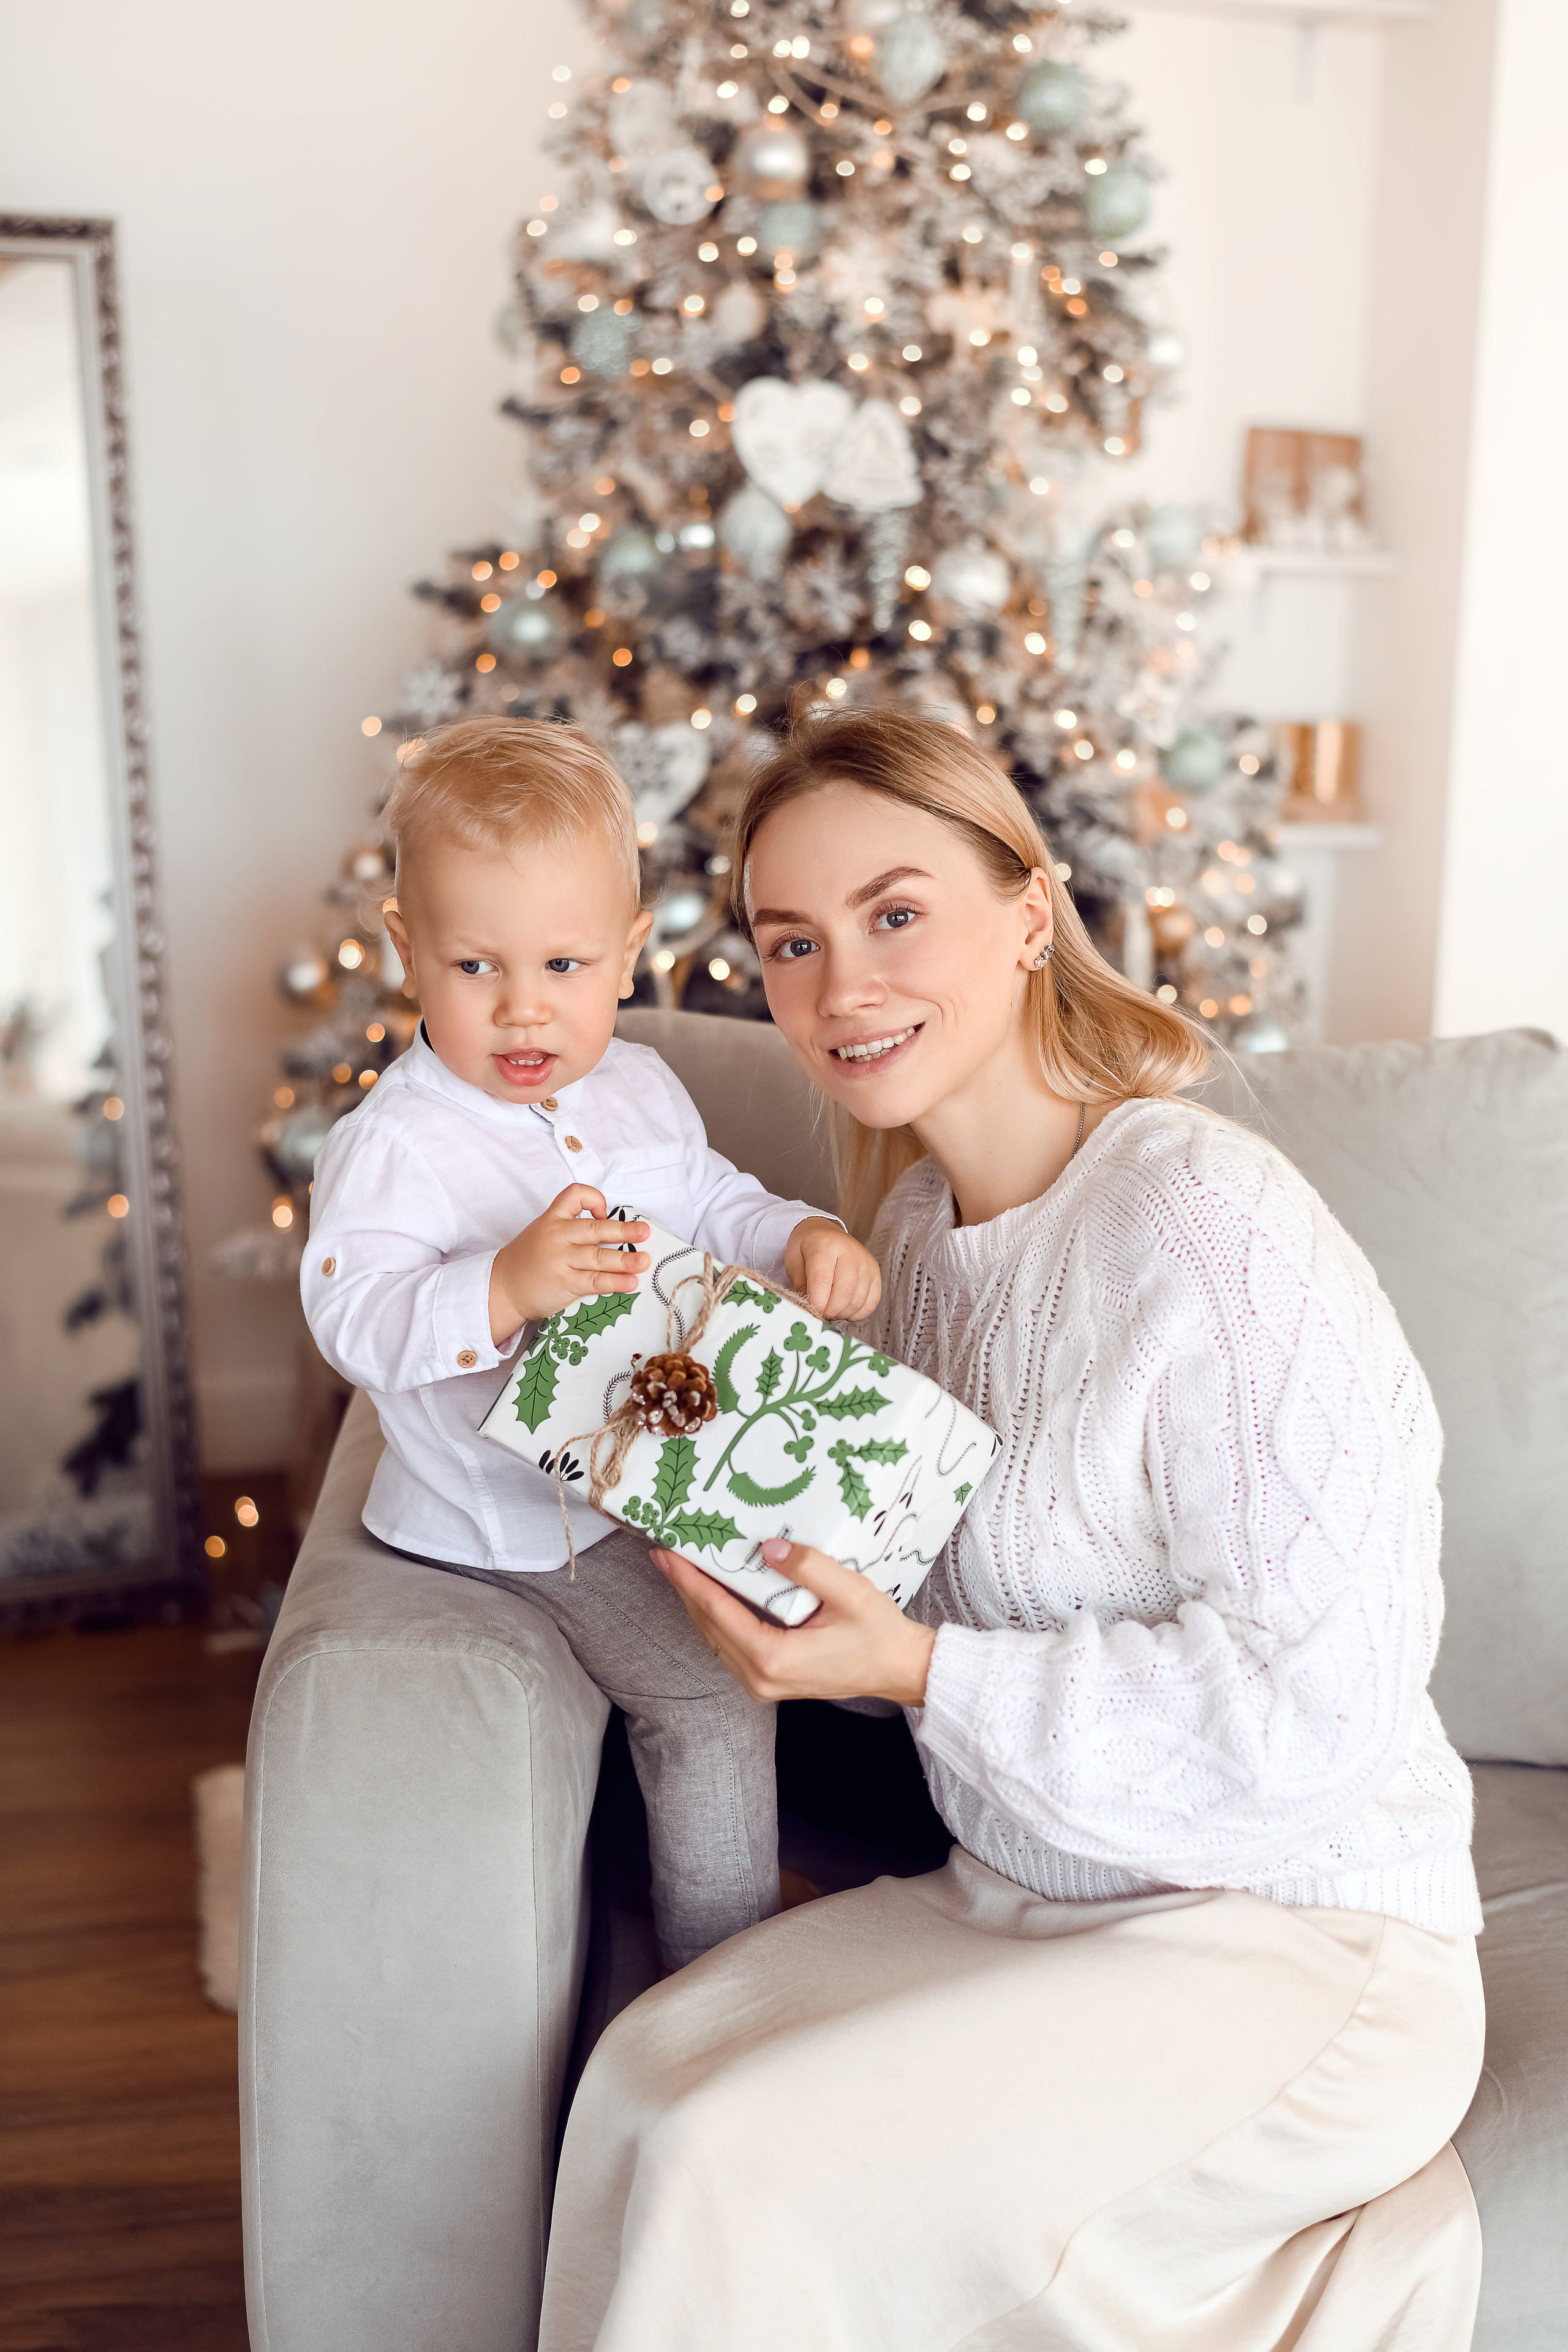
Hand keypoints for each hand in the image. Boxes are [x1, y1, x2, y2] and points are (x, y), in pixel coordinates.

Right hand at [488, 1185, 649, 1341]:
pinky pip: (595, 1281)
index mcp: (553, 1219)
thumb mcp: (543, 1232)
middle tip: (644, 1232)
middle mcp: (557, 1236)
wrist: (504, 1287)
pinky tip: (631, 1282)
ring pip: (599, 1257)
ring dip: (626, 1260)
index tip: (604, 1212)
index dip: (594, 1199)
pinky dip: (616, 1282)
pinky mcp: (565, 1284)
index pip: (574, 1195)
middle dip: (623, 1231)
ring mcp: (561, 1261)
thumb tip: (613, 1232)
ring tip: (644, 1261)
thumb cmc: (529, 1259)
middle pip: (594, 1229)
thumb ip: (572, 1228)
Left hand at [650, 1538, 935, 1708]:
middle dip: (685, 1589)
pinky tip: (711, 1595)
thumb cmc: (878, 1634)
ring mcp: (762, 1684)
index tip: (666, 1554)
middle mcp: (759, 1677)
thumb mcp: (849, 1592)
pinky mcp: (769, 1680)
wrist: (899, 1670)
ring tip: (681, 1570)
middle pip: (708, 1626)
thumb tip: (766, 1549)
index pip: (717, 1612)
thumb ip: (808, 1567)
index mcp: (773, 1657)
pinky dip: (716, 1618)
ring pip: (715, 1638)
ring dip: (697, 1603)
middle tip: (664, 1554)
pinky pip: (729, 1645)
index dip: (689, 1580)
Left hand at [784, 1218, 881, 1320]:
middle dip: (830, 1310)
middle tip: (820, 1312)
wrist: (824, 1233)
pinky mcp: (875, 1272)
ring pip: (858, 1299)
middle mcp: (850, 1251)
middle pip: (844, 1291)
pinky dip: (857, 1312)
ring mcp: (865, 1262)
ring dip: (842, 1312)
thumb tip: (810, 1310)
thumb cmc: (808, 1247)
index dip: (816, 1302)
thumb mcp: (793, 1262)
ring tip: (830, 1308)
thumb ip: (801, 1286)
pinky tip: (845, 1307)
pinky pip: (872, 1301)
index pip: (822, 1280)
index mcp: (825, 1245)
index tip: (810, 1311)